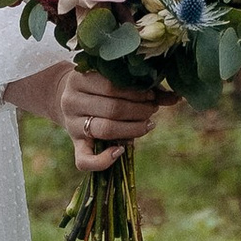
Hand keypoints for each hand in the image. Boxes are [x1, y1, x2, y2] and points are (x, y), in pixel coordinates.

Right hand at [12, 64, 157, 171]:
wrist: (63, 98)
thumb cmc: (97, 87)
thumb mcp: (111, 80)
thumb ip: (141, 86)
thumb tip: (177, 97)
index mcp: (79, 79)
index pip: (111, 85)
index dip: (136, 92)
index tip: (152, 95)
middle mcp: (71, 101)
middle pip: (112, 108)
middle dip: (139, 110)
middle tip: (153, 109)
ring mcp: (71, 125)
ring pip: (105, 130)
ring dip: (133, 129)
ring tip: (148, 124)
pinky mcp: (74, 145)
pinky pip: (84, 161)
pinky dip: (104, 160)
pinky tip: (121, 151)